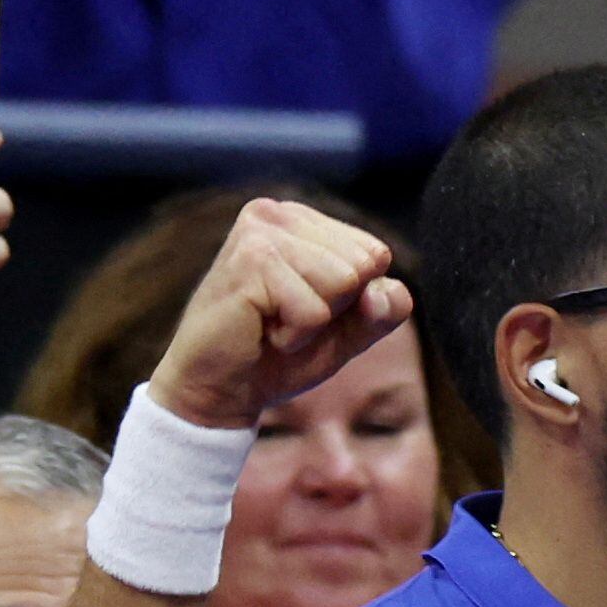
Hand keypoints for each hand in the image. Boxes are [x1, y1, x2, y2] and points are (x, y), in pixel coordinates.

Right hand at [145, 200, 413, 431]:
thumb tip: (387, 291)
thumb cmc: (278, 357)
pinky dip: (295, 335)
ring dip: (312, 322)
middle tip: (283, 319)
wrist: (218, 392)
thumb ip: (382, 310)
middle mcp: (280, 214)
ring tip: (271, 323)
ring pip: (343, 282)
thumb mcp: (346, 332)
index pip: (375, 255)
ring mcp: (262, 232)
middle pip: (363, 266)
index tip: (303, 310)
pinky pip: (314, 310)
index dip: (351, 301)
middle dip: (332, 308)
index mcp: (303, 221)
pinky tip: (259, 329)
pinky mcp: (250, 260)